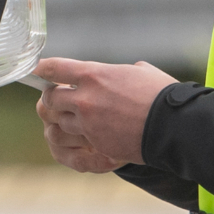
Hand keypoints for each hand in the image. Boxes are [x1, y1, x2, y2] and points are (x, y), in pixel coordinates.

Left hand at [32, 57, 177, 169]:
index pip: (53, 69)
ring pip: (59, 123)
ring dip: (64, 120)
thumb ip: (118, 72)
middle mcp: (84, 99)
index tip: (39, 71)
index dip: (43, 70)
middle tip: (58, 98)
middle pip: (49, 99)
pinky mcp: (96, 144)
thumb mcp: (139, 72)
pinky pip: (75, 142)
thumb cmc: (161, 95)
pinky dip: (78, 138)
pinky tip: (88, 134)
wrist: (175, 127)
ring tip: (74, 119)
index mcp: (93, 75)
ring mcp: (88, 124)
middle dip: (52, 98)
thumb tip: (119, 73)